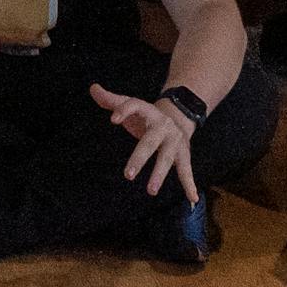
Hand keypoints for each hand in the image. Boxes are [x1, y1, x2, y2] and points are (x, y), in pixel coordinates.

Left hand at [89, 82, 195, 199]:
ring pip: (166, 159)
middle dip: (139, 158)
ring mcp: (174, 141)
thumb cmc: (146, 115)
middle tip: (127, 175)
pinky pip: (186, 170)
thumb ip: (111, 100)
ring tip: (151, 191)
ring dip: (159, 174)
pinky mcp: (183, 154)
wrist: (179, 115)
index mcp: (148, 111)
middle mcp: (162, 126)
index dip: (124, 111)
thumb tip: (93, 88)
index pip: (134, 107)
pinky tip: (192, 199)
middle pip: (149, 142)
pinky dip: (190, 184)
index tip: (113, 119)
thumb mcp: (131, 104)